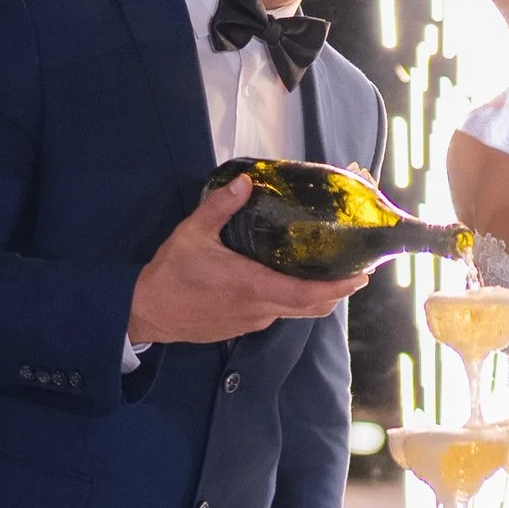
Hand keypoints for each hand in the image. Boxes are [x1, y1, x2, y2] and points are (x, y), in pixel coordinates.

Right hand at [127, 178, 352, 348]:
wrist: (147, 312)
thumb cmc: (171, 274)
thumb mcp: (192, 233)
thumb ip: (221, 207)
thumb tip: (247, 181)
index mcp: (253, 287)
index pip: (308, 294)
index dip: (339, 288)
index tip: (361, 275)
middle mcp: (260, 309)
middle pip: (312, 307)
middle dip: (338, 291)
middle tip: (356, 271)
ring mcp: (253, 321)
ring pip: (297, 312)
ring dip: (316, 296)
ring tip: (330, 273)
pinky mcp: (244, 326)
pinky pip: (278, 313)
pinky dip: (294, 299)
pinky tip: (291, 280)